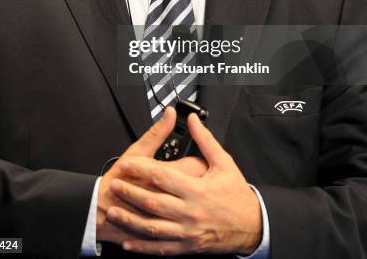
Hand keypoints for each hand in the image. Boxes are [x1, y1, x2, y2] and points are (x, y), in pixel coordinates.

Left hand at [106, 113, 261, 254]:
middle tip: (114, 185)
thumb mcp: (224, 162)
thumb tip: (192, 120)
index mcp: (197, 189)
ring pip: (152, 227)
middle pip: (152, 202)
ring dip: (130, 219)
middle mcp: (190, 212)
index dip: (141, 169)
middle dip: (130, 193)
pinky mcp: (187, 247)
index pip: (162, 177)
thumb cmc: (237, 194)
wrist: (252, 226)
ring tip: (114, 211)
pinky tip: (128, 242)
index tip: (126, 164)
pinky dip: (142, 247)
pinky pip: (160, 248)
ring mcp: (187, 232)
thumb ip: (205, 140)